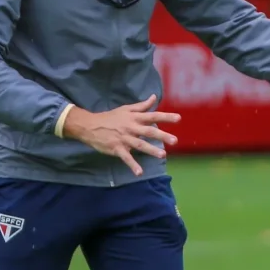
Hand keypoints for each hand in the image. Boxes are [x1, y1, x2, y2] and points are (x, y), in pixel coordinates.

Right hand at [63, 95, 179, 176]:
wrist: (90, 126)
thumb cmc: (110, 117)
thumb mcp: (126, 109)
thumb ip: (142, 105)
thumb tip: (155, 97)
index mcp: (134, 118)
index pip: (153, 115)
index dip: (166, 117)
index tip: (179, 118)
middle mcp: (131, 128)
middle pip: (149, 131)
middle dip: (162, 135)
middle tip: (175, 141)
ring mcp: (124, 139)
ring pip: (140, 145)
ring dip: (151, 150)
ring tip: (162, 155)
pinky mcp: (117, 148)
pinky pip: (126, 158)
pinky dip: (132, 165)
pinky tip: (139, 173)